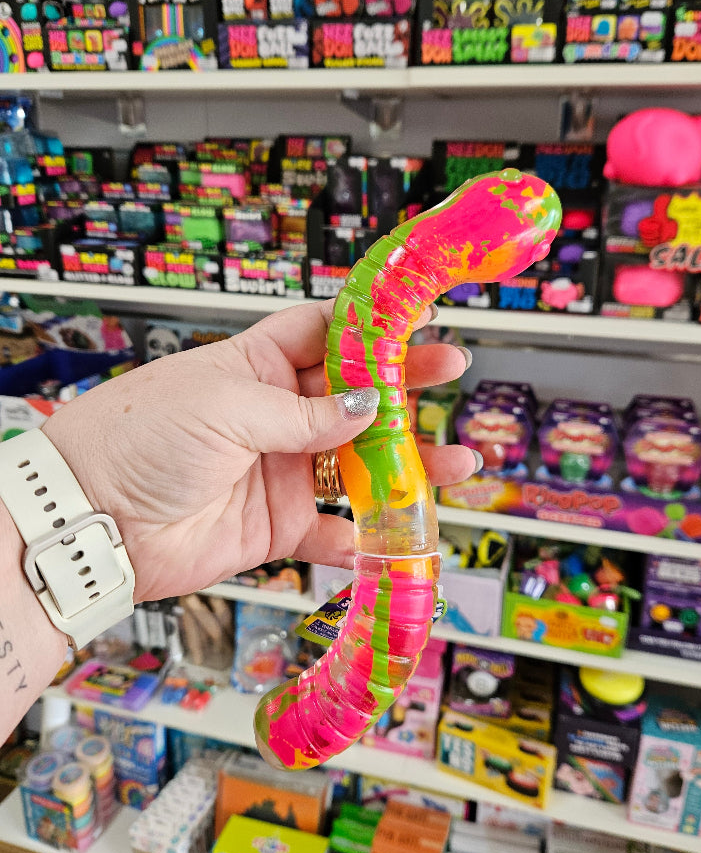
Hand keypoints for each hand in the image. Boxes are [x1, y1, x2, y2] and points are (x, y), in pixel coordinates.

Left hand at [42, 301, 474, 603]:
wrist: (94, 518)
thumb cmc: (139, 437)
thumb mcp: (227, 407)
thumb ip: (305, 414)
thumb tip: (369, 408)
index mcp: (257, 366)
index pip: (326, 334)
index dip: (372, 327)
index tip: (417, 316)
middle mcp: (275, 415)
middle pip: (356, 398)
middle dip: (405, 389)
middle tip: (451, 374)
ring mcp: (280, 471)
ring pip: (358, 465)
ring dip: (407, 466)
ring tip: (455, 463)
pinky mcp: (277, 526)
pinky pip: (335, 531)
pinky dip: (369, 536)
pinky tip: (404, 531)